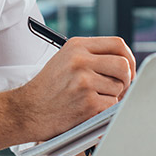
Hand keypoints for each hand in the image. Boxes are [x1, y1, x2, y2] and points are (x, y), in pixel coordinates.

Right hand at [13, 37, 135, 142]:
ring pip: (119, 87)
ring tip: (93, 100)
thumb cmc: (48, 88)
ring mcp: (84, 80)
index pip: (117, 44)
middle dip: (126, 79)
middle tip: (119, 88)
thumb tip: (125, 64)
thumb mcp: (65, 60)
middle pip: (123, 65)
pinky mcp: (87, 102)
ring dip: (112, 97)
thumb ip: (92, 56)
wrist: (27, 110)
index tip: (128, 69)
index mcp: (77, 46)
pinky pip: (112, 105)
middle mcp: (81, 60)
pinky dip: (105, 111)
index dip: (128, 57)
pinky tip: (89, 111)